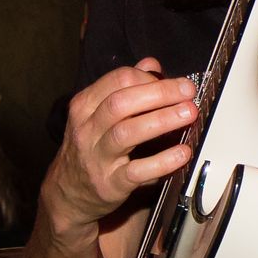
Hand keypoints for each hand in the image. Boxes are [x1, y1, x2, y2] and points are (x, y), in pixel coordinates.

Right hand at [43, 58, 196, 234]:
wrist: (68, 193)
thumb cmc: (91, 147)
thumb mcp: (98, 114)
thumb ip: (125, 87)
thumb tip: (151, 64)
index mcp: (85, 106)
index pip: (118, 80)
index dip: (150, 78)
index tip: (176, 83)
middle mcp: (87, 129)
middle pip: (121, 103)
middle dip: (159, 94)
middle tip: (188, 93)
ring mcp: (96, 157)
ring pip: (126, 133)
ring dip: (161, 120)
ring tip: (189, 114)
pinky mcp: (110, 184)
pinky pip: (136, 171)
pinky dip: (162, 161)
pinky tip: (182, 153)